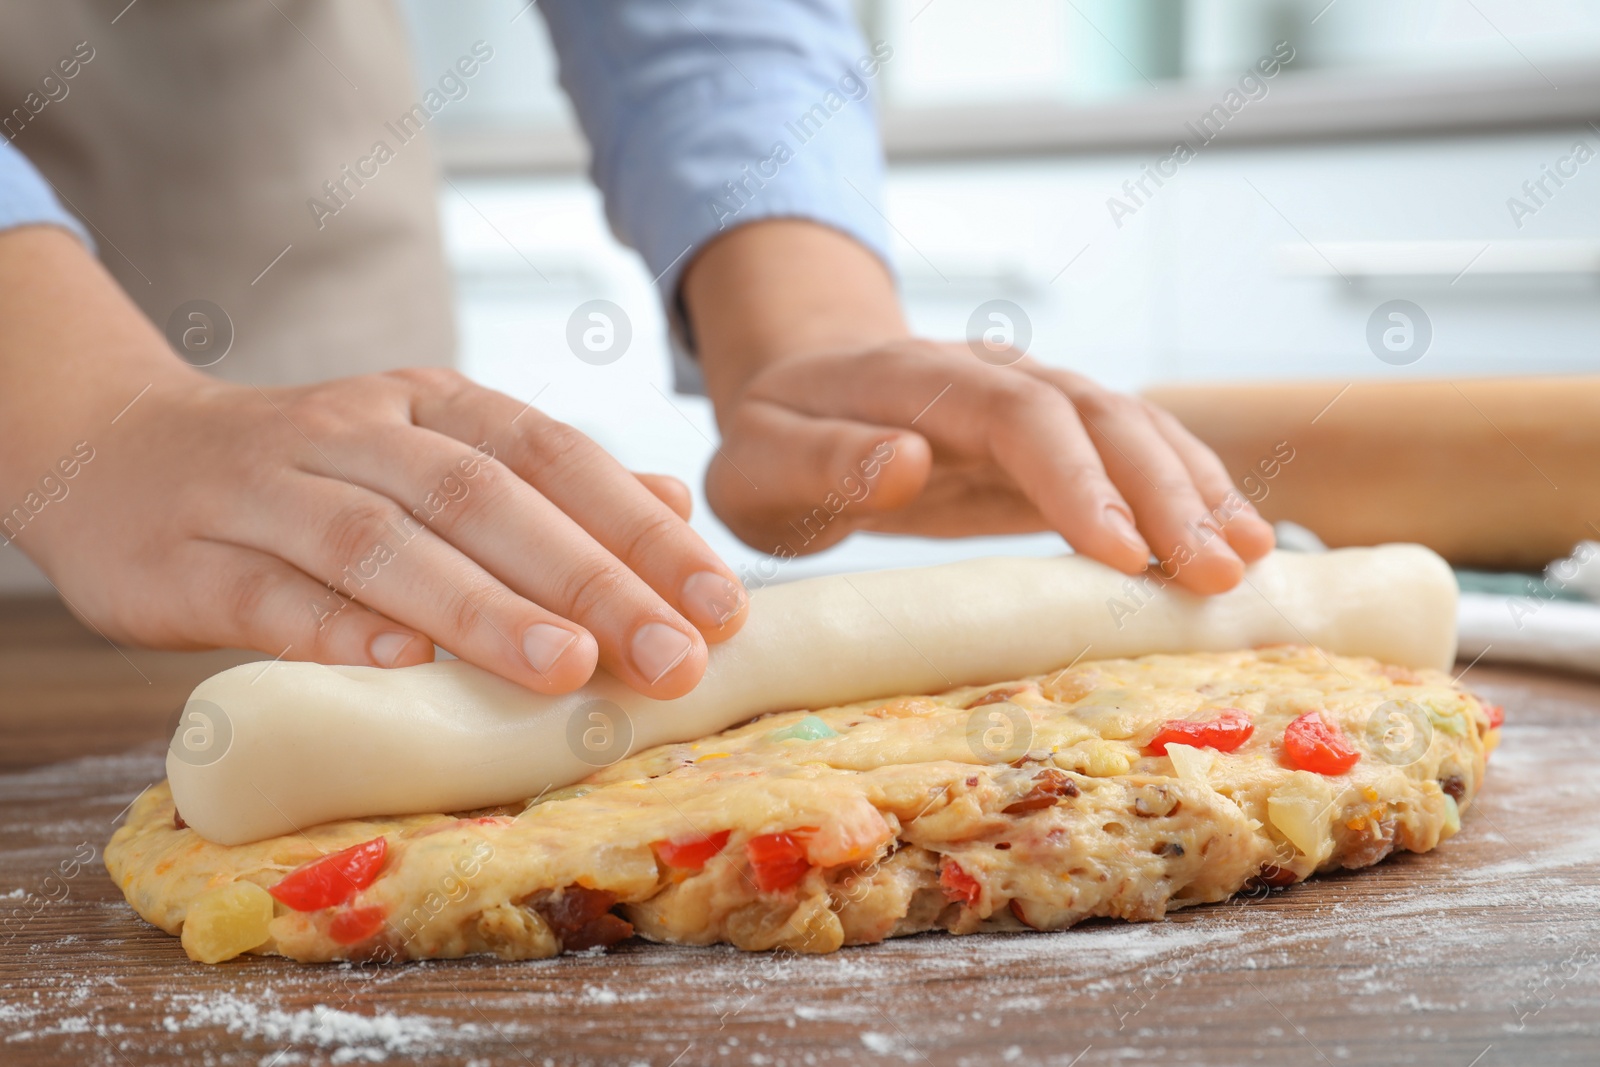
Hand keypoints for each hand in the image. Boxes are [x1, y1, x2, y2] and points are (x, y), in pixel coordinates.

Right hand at [1, 229, 744, 697]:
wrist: (123, 456)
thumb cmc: (316, 478)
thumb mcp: (435, 456)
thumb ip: (549, 485)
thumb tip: (674, 503)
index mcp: (433, 406)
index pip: (555, 457)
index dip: (640, 530)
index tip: (721, 605)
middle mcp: (359, 431)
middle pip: (484, 499)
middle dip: (589, 578)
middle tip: (673, 657)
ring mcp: (268, 488)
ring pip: (380, 541)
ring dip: (478, 606)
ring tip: (564, 666)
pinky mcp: (188, 558)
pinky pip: (266, 593)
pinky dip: (332, 629)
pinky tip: (398, 668)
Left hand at [706, 342, 1274, 593]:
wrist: (797, 390)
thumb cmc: (772, 439)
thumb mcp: (760, 460)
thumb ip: (824, 459)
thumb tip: (908, 463)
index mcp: (922, 382)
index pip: (1019, 417)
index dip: (1076, 480)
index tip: (1121, 552)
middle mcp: (995, 380)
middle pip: (1099, 419)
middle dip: (1165, 495)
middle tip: (1217, 575)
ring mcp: (1033, 404)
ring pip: (1135, 429)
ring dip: (1197, 491)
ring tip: (1251, 562)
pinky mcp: (1055, 441)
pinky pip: (1135, 455)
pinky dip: (1189, 491)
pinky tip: (1237, 540)